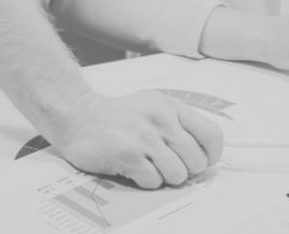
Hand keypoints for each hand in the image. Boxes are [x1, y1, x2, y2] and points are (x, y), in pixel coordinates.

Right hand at [47, 89, 222, 189]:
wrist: (76, 115)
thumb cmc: (117, 117)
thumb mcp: (152, 107)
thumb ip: (177, 124)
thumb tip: (205, 156)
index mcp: (170, 106)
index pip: (212, 135)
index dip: (211, 155)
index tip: (199, 161)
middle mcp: (161, 118)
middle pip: (197, 161)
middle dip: (184, 170)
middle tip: (164, 164)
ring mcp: (144, 136)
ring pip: (178, 175)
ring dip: (164, 177)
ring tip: (147, 165)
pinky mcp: (128, 154)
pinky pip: (154, 182)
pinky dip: (145, 181)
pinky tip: (132, 168)